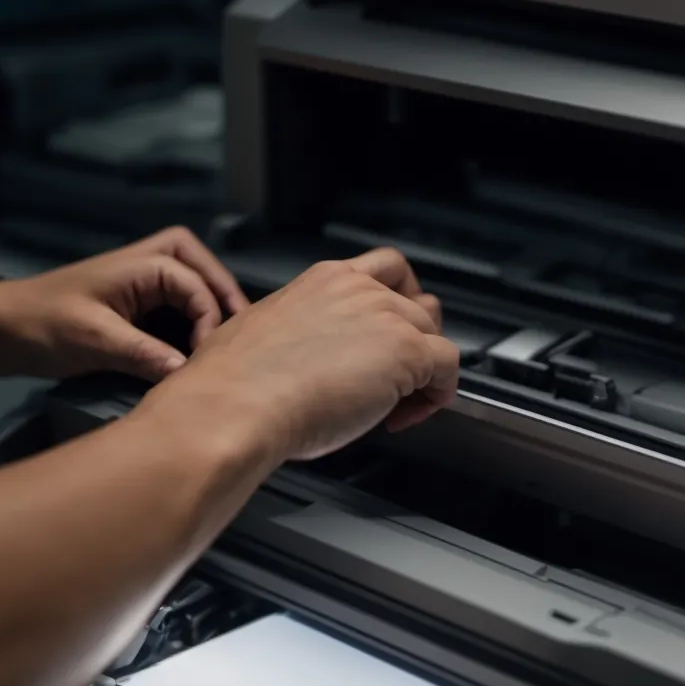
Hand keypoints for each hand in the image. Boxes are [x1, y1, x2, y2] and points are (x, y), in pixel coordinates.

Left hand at [0, 227, 250, 381]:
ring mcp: (143, 284)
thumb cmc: (42, 323)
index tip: (208, 361)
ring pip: (195, 290)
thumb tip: (188, 374)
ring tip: (226, 350)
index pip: (198, 287)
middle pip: (207, 274)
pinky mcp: (136, 307)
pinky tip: (198, 355)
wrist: (0, 329)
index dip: (211, 322)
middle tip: (241, 341)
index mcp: (144, 262)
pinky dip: (191, 326)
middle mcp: (150, 264)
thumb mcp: (94, 339)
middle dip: (225, 303)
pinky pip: (176, 309)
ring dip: (211, 314)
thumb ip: (144, 354)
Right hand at [145, 248, 458, 462]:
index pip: (384, 270)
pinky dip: (439, 393)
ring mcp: (387, 317)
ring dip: (426, 366)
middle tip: (393, 374)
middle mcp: (359, 290)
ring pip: (436, 332)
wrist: (235, 404)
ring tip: (398, 400)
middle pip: (418, 302)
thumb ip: (294, 332)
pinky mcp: (407, 351)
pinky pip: (451, 367)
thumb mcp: (259, 333)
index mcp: (323, 280)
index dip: (394, 301)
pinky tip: (406, 415)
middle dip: (412, 338)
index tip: (384, 333)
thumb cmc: (233, 381)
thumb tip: (297, 354)